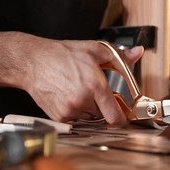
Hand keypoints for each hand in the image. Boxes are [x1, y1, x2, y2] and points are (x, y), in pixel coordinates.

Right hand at [20, 37, 142, 124]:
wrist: (32, 62)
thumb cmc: (61, 55)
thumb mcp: (94, 50)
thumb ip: (121, 56)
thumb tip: (137, 52)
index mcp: (94, 85)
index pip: (115, 116)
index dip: (123, 119)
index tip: (125, 118)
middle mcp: (82, 100)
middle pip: (104, 114)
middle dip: (104, 106)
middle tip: (96, 92)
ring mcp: (69, 110)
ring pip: (90, 117)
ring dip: (90, 108)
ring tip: (79, 90)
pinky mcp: (59, 116)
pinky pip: (76, 118)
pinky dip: (76, 110)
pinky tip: (69, 96)